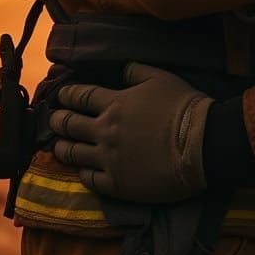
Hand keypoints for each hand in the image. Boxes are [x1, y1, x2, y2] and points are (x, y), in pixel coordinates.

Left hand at [48, 63, 212, 203]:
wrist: (201, 144)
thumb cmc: (182, 106)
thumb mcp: (160, 78)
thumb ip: (135, 72)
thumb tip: (120, 71)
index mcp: (114, 104)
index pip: (81, 97)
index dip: (68, 95)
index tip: (61, 95)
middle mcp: (105, 131)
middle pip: (70, 125)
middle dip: (58, 120)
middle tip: (53, 119)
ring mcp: (108, 159)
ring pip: (73, 154)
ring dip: (61, 147)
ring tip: (57, 146)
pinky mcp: (117, 183)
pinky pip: (90, 180)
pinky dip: (82, 173)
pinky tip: (81, 170)